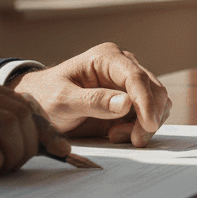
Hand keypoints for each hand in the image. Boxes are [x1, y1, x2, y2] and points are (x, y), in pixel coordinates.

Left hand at [10, 42, 169, 146]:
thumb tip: (126, 103)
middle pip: (154, 90)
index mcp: (107, 58)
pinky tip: (116, 133)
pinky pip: (148, 114)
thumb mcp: (62, 100)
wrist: (39, 105)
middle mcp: (123, 66)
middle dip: (149, 117)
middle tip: (134, 139)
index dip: (146, 101)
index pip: (136, 77)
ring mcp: (129, 83)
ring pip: (157, 103)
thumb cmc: (45, 97)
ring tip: (115, 135)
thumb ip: (93, 101)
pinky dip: (141, 128)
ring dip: (145, 124)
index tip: (148, 125)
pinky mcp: (131, 101)